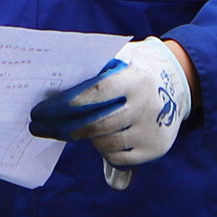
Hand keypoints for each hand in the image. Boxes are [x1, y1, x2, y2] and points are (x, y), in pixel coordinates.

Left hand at [26, 37, 193, 167]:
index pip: (97, 93)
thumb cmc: (135, 69)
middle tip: (38, 127)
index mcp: (135, 79)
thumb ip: (94, 71)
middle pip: (96, 124)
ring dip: (82, 137)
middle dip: (62, 127)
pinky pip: (117, 157)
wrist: (178, 82)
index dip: (67, 103)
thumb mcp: (121, 59)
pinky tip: (96, 139)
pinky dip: (102, 150)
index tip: (42, 111)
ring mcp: (152, 130)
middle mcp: (147, 105)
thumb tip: (55, 90)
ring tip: (68, 129)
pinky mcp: (155, 149)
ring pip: (104, 143)